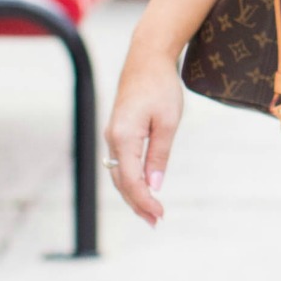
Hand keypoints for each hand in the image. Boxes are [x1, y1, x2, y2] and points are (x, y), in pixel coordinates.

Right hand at [105, 42, 180, 223]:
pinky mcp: (118, 132)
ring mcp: (113, 135)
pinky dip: (131, 180)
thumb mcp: (167, 123)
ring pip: (119, 174)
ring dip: (133, 194)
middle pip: (121, 182)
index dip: (145, 201)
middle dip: (137, 204)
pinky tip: (143, 189)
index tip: (160, 215)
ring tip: (150, 213)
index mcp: (123, 137)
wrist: (147, 58)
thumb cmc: (161, 86)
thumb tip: (154, 187)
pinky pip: (121, 163)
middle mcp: (113, 138)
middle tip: (156, 222)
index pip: (131, 180)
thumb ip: (159, 156)